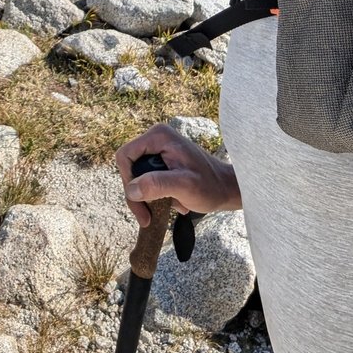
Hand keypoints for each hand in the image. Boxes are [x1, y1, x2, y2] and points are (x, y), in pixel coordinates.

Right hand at [115, 123, 240, 227]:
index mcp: (158, 136)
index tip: (139, 201)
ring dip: (148, 196)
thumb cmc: (210, 186)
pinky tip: (173, 203)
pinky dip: (155, 195)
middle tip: (148, 215)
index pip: (125, 156)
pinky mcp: (163, 161)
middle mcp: (156, 139)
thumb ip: (157, 185)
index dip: (127, 180)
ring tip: (168, 207)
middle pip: (129, 167)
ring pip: (137, 176)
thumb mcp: (184, 186)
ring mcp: (159, 150)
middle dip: (138, 193)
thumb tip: (131, 190)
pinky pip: (147, 179)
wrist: (227, 189)